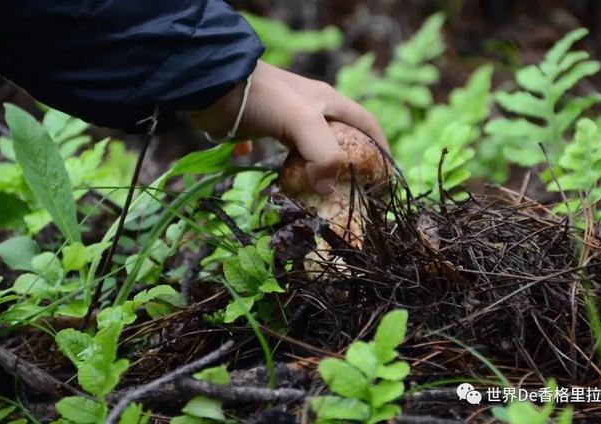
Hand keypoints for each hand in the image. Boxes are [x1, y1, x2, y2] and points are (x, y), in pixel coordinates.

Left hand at [191, 60, 388, 194]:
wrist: (214, 84)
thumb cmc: (265, 98)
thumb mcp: (303, 122)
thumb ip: (323, 155)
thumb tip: (328, 188)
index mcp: (328, 102)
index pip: (366, 123)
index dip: (381, 147)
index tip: (386, 176)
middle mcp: (310, 109)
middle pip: (339, 138)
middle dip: (347, 164)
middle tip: (349, 193)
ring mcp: (284, 119)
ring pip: (307, 148)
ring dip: (313, 169)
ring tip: (316, 195)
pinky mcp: (260, 127)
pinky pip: (273, 148)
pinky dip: (275, 165)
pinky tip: (272, 180)